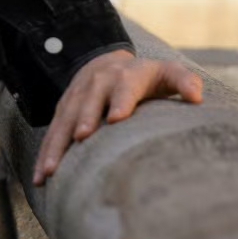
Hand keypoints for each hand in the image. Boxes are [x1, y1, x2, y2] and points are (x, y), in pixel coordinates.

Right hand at [32, 49, 202, 185]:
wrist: (104, 61)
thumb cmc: (145, 77)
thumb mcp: (166, 73)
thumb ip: (184, 81)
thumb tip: (197, 98)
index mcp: (126, 77)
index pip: (125, 88)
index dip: (121, 101)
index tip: (117, 118)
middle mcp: (98, 84)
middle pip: (89, 101)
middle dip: (84, 118)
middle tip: (81, 137)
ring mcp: (77, 97)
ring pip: (65, 120)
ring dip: (57, 143)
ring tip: (51, 169)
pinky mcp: (63, 110)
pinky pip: (53, 132)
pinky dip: (45, 153)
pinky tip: (40, 177)